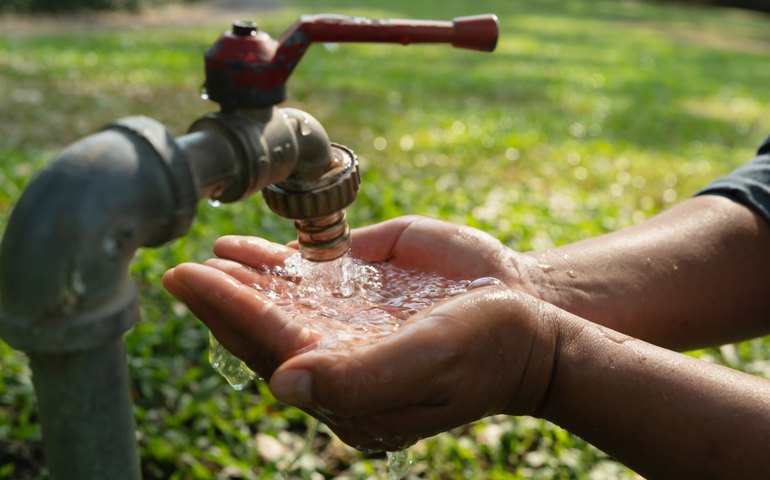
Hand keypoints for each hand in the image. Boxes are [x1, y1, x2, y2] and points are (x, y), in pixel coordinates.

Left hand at [163, 215, 557, 449]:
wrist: (529, 316)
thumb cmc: (484, 348)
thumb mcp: (426, 364)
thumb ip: (356, 379)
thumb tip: (284, 385)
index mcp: (347, 383)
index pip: (273, 347)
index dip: (228, 312)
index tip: (189, 280)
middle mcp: (340, 351)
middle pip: (265, 327)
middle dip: (221, 299)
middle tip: (179, 272)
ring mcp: (350, 317)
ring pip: (282, 301)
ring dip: (242, 280)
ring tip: (205, 260)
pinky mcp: (367, 285)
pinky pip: (312, 274)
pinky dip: (277, 261)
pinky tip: (249, 250)